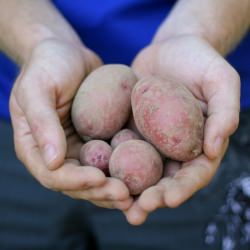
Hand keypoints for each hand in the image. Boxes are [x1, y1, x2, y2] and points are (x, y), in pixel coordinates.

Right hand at [10, 39, 131, 209]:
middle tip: (125, 195)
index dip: (75, 182)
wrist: (69, 54)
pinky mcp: (100, 141)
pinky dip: (128, 170)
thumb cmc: (48, 66)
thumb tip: (52, 161)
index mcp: (37, 148)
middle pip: (78, 184)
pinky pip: (114, 159)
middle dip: (101, 192)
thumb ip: (42, 123)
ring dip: (117, 189)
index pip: (53, 175)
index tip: (99, 179)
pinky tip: (147, 175)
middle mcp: (60, 154)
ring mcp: (81, 149)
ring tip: (139, 194)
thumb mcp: (37, 88)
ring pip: (99, 178)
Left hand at [124, 35, 239, 223]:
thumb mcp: (220, 80)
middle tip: (136, 212)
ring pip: (139, 170)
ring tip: (112, 202)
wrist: (170, 49)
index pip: (194, 173)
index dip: (182, 188)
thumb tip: (215, 147)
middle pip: (164, 179)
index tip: (169, 199)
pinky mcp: (130, 128)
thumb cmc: (199, 62)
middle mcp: (173, 147)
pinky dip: (110, 163)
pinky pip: (119, 147)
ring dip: (127, 189)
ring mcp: (150, 139)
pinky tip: (96, 172)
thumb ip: (224, 111)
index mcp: (198, 143)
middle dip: (152, 198)